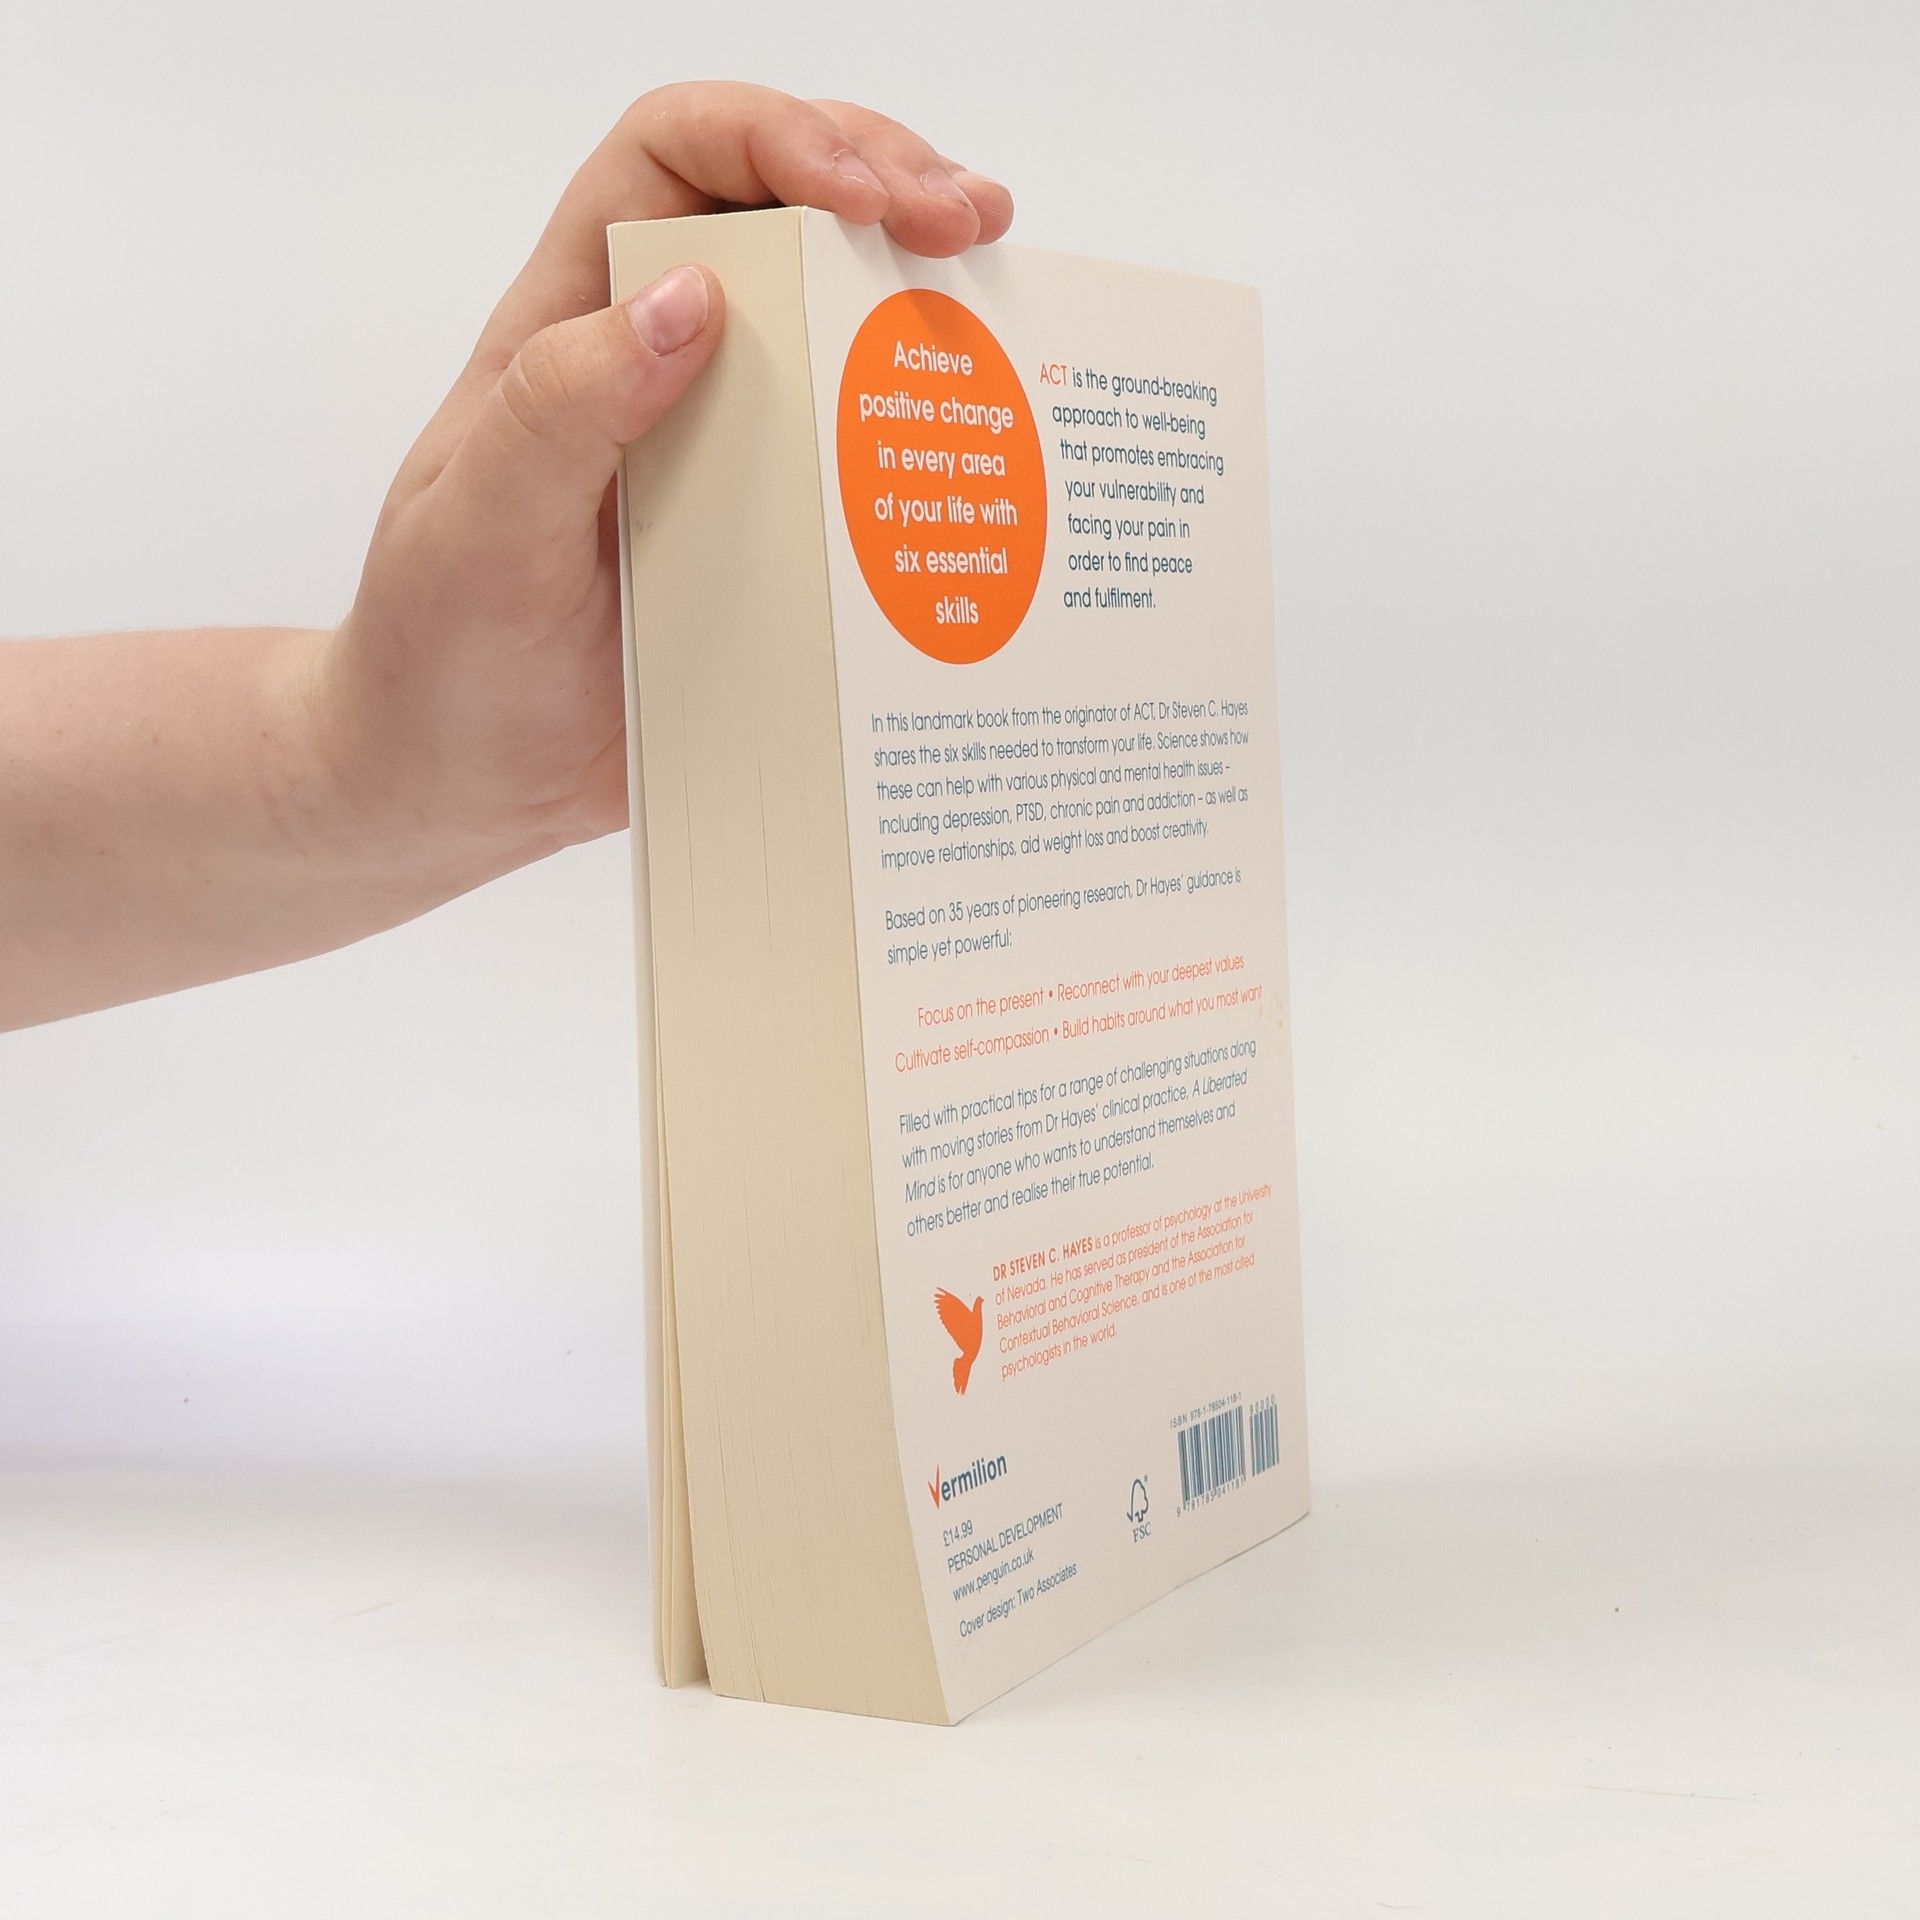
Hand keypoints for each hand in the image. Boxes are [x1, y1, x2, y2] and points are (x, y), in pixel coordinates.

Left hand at [310, 83, 1013, 880]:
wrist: (464, 784)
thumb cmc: (442, 650)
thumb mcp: (480, 526)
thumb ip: (565, 405)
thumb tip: (693, 299)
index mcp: (576, 322)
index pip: (675, 158)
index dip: (775, 136)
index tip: (862, 195)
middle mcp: (662, 365)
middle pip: (781, 209)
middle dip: (885, 180)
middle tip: (969, 220)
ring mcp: (727, 449)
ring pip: (836, 323)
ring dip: (923, 288)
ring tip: (997, 278)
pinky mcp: (772, 536)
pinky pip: (858, 459)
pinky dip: (926, 428)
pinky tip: (987, 427)